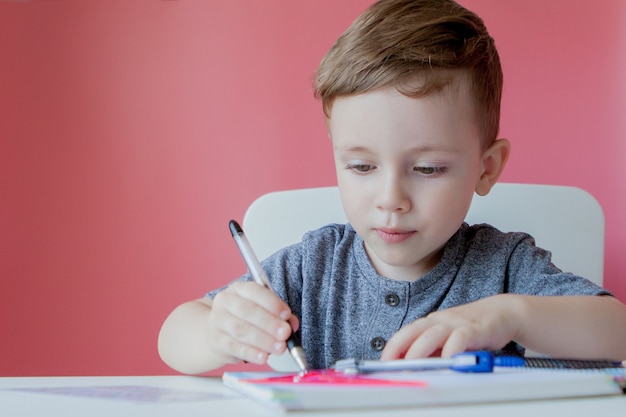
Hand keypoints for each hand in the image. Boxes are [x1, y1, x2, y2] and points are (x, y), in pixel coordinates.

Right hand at [207, 281, 298, 364]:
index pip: (256, 292)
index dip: (272, 303)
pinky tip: (263, 357)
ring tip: (280, 347)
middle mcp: (225, 301)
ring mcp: (217, 321)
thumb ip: (279, 315)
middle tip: (285, 333)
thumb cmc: (245, 318)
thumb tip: (292, 324)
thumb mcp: (262, 310)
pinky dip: (251, 353)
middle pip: (248, 311)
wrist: (219, 331)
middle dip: (270, 323)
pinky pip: (235, 347)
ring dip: (264, 340)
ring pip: (242, 330)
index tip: (286, 314)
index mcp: (239, 289)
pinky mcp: (216, 341)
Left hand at [381, 294, 519, 359]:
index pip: (406, 332)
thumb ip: (432, 350)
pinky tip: (446, 361)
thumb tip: (413, 367)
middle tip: (391, 365)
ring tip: (411, 365)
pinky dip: (451, 350)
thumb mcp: (448, 338)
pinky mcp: (474, 329)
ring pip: (432, 334)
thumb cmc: (471, 327)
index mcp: (430, 323)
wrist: (501, 312)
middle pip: (414, 331)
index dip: (393, 346)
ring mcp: (456, 324)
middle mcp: (440, 321)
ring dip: (419, 350)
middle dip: (399, 348)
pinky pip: (460, 338)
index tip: (383, 361)